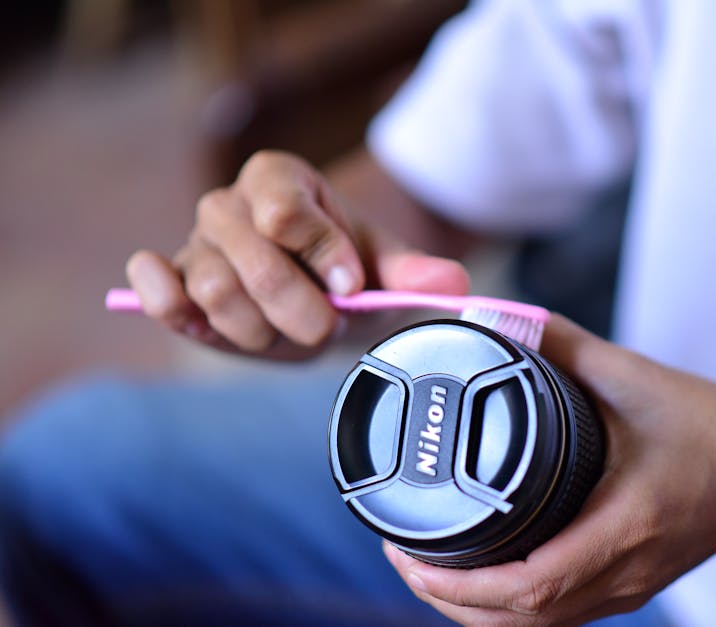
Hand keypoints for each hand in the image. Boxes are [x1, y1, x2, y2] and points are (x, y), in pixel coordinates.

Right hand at [126, 150, 468, 358]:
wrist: (314, 288)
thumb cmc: (346, 269)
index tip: (351, 285)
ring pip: (213, 291)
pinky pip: (153, 285)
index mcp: (280, 179)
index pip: (287, 215)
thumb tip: (455, 287)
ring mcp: (195, 242)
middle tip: (326, 327)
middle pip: (254, 263)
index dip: (322, 257)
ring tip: (282, 332)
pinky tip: (190, 313)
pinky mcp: (173, 281)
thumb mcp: (383, 266)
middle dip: (299, 310)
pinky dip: (165, 299)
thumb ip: (415, 273)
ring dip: (259, 329)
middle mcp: (230, 204)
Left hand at [385, 314, 715, 625]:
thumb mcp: (639, 378)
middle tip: (399, 555)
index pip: (531, 584)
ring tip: (423, 568)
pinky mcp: (627, 588)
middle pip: (519, 621)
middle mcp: (623, 570)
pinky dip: (505, 607)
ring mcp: (626, 589)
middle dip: (446, 600)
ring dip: (471, 609)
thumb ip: (564, 346)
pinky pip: (554, 617)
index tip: (407, 552)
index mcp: (626, 523)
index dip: (459, 584)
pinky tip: (477, 576)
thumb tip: (498, 319)